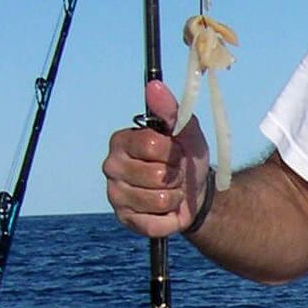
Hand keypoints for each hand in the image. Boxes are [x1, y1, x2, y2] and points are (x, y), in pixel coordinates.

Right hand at [102, 79, 210, 238]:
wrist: (197, 193)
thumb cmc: (186, 158)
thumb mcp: (186, 132)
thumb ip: (171, 110)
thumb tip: (154, 85)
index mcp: (122, 141)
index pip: (153, 146)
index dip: (174, 152)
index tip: (176, 152)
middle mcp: (111, 166)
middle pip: (156, 175)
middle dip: (176, 176)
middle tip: (174, 175)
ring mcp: (115, 195)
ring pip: (158, 199)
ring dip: (175, 197)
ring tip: (171, 191)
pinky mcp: (125, 219)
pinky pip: (154, 223)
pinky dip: (170, 219)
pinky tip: (167, 210)